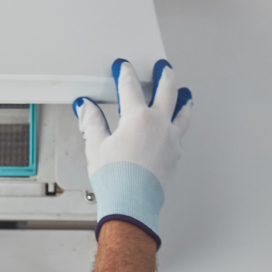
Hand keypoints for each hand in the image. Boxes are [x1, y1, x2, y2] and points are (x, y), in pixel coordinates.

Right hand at [73, 59, 191, 243]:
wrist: (132, 205)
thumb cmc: (116, 179)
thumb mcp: (96, 146)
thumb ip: (92, 122)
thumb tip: (86, 107)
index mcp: (137, 118)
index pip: (130, 87)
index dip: (124, 73)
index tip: (123, 67)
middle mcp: (159, 124)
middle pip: (166, 90)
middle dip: (164, 75)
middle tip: (163, 67)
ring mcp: (171, 139)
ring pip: (182, 111)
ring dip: (183, 99)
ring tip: (185, 92)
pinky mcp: (175, 154)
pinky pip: (182, 132)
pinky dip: (181, 123)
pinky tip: (179, 124)